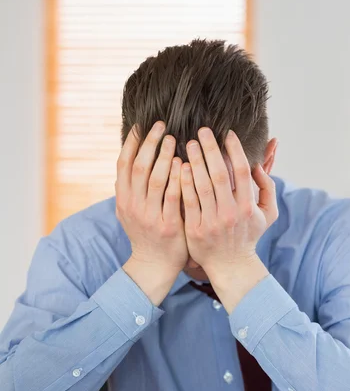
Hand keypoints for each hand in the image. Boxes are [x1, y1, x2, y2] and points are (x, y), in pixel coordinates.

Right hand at [116, 121, 187, 304]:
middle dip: (151, 143)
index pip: (123, 164)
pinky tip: (185, 165)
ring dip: (164, 156)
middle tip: (163, 126)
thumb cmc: (146, 234)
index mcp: (123, 200)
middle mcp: (133, 206)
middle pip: (139, 167)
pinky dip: (178, 179)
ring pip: (155, 179)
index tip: (143, 125)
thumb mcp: (130, 212)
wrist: (154, 265)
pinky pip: (173, 197)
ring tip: (174, 140)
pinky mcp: (168, 225)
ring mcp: (149, 216)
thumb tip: (128, 160)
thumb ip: (129, 189)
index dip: (132, 142)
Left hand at [181, 128, 277, 311]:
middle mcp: (230, 213)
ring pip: (202, 186)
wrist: (231, 267)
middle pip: (219, 175)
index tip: (226, 133)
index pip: (241, 171)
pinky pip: (188, 202)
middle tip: (201, 131)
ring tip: (187, 144)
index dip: (234, 150)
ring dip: (195, 162)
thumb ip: (268, 189)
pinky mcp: (195, 230)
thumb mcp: (268, 215)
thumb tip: (259, 165)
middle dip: (210, 150)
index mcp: (247, 206)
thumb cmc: (248, 236)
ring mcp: (212, 222)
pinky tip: (179, 168)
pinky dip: (184, 184)